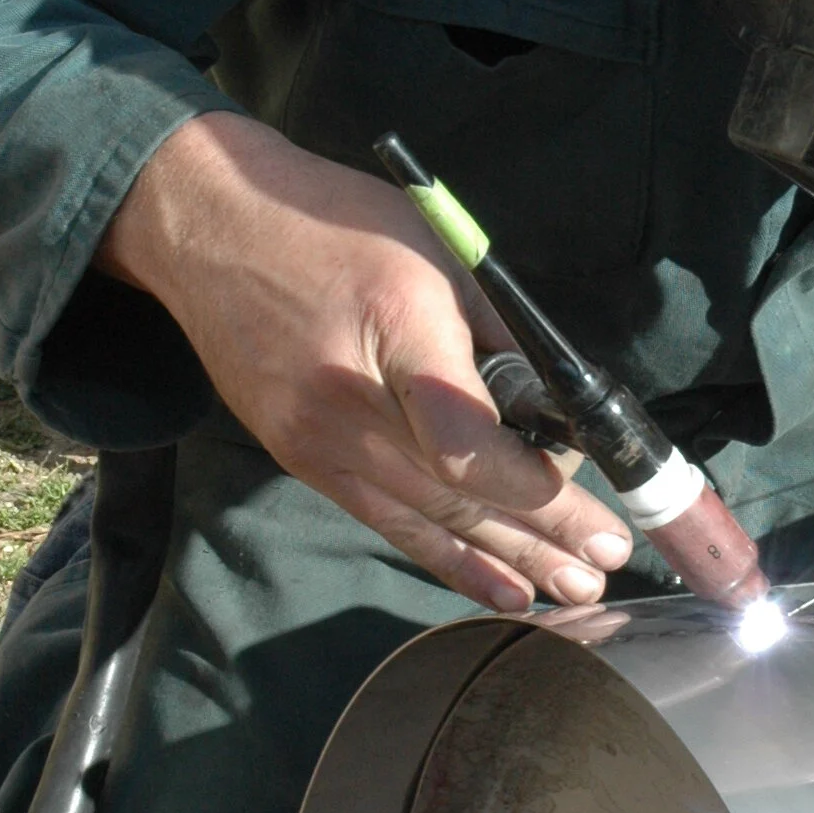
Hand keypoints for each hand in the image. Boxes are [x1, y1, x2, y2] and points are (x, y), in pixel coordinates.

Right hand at [98, 114, 631, 612]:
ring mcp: (317, 441)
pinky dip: (446, 556)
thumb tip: (558, 408)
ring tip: (571, 590)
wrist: (207, 227)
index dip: (531, 483)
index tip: (585, 492)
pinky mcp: (302, 459)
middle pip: (456, 490)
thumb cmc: (334, 222)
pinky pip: (386, 520)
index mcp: (395, 329)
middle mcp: (349, 401)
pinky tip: (497, 586)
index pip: (465, 439)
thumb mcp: (437, 251)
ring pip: (425, 519)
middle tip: (607, 560)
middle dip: (542, 534)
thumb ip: (498, 334)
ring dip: (504, 561)